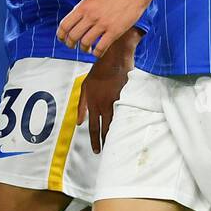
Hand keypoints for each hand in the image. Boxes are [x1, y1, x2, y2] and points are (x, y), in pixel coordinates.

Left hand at [57, 0, 151, 57]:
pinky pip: (101, 47)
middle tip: (72, 46)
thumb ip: (84, 7)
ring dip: (84, 49)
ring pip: (85, 43)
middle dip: (70, 44)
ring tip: (86, 49)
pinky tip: (97, 52)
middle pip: (73, 36)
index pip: (65, 25)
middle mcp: (91, 15)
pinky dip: (97, 53)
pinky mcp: (115, 31)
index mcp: (84, 6)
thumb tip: (75, 18)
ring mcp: (103, 24)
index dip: (61, 35)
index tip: (62, 39)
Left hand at [77, 33, 137, 152]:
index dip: (95, 140)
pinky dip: (127, 122)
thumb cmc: (98, 72)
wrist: (113, 59)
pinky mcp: (126, 97)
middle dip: (106, 141)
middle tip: (108, 152)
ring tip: (118, 145)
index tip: (97, 151)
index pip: (93, 127)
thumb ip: (81, 105)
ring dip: (117, 134)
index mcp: (93, 104)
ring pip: (116, 123)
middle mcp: (104, 105)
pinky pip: (126, 113)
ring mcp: (115, 102)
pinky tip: (130, 129)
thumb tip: (79, 122)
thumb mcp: (84, 87)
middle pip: (105, 128)